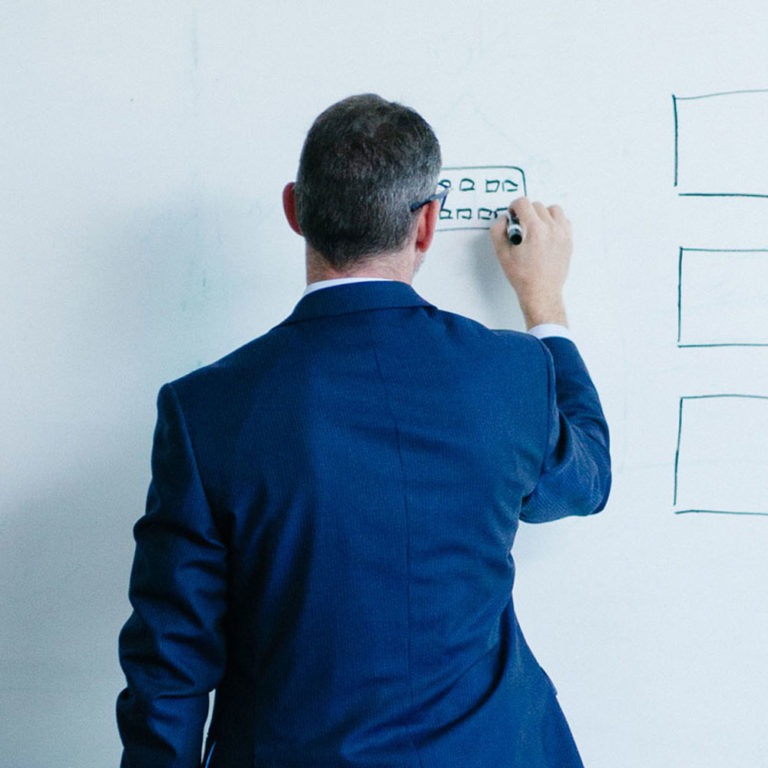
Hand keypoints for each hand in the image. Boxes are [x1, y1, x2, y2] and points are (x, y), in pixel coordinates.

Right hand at [490, 197, 571, 328]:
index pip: (523, 203)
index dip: (514, 207)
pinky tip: (546, 232)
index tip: (512, 214)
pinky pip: (564, 220)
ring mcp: (563, 234)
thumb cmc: (523, 277)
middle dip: (526, 212)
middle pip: (537, 205)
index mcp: (535, 230)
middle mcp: (551, 229)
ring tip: (535, 227)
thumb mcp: (502, 254)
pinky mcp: (568, 241)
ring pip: (553, 209)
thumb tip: (504, 219)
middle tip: (521, 226)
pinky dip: (555, 222)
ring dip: (542, 214)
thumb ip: (498, 231)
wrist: (541, 292)